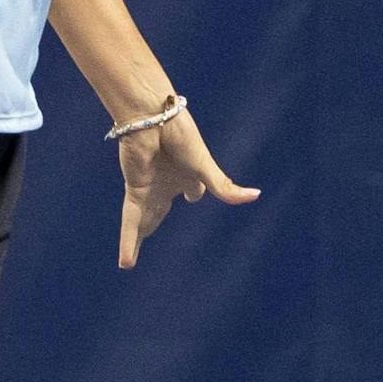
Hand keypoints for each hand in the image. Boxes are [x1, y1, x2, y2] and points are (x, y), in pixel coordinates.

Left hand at [114, 103, 258, 267]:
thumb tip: (255, 195)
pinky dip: (129, 242)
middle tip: (147, 234)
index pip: (193, 191)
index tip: (192, 195)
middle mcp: (167, 183)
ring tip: (128, 261)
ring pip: (143, 221)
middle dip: (155, 221)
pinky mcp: (134, 191)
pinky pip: (131, 223)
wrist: (149, 118)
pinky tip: (126, 263)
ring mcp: (149, 188)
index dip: (193, 193)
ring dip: (137, 239)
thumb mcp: (204, 165)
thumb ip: (224, 186)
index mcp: (187, 174)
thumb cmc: (179, 134)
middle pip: (160, 210)